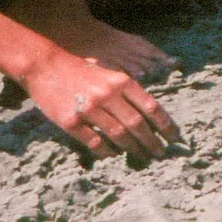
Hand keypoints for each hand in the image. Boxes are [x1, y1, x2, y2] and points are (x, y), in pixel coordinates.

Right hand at [25, 50, 178, 161]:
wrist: (45, 65)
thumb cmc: (82, 70)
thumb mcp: (111, 73)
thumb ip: (128, 91)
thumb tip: (150, 115)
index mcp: (122, 82)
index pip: (152, 107)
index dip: (166, 125)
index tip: (175, 138)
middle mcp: (108, 95)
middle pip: (138, 124)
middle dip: (153, 142)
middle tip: (161, 153)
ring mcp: (89, 109)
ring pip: (119, 135)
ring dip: (134, 149)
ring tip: (143, 157)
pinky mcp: (70, 121)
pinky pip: (94, 142)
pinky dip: (107, 151)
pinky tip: (114, 155)